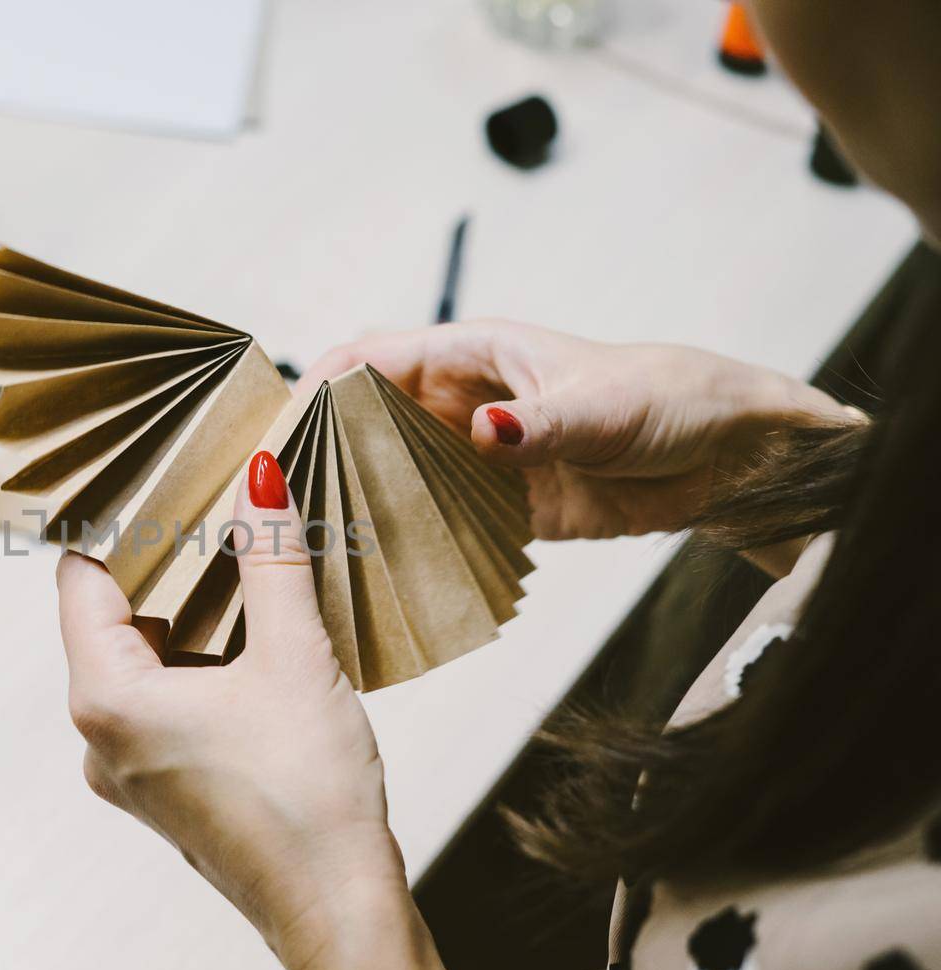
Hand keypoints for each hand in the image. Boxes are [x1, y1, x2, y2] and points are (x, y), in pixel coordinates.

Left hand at [57, 452, 462, 969]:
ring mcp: (130, 768)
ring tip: (240, 557)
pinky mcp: (167, 789)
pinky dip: (200, 661)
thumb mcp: (293, 658)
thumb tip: (259, 477)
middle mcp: (100, 736)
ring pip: (143, 661)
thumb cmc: (308, 795)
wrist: (338, 913)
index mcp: (105, 699)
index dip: (118, 523)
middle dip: (163, 561)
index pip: (82, 580)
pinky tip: (253, 634)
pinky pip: (166, 702)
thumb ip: (271, 560)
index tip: (160, 476)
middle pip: (111, 619)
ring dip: (188, 612)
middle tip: (211, 501)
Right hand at [302, 320, 851, 538]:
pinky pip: (438, 523)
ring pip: (395, 475)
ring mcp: (477, 459)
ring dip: (361, 504)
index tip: (279, 429)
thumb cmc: (669, 398)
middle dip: (323, 453)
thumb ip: (541, 424)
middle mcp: (462, 404)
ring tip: (315, 546)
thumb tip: (486, 435)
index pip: (370, 358)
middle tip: (280, 502)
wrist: (730, 458)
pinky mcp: (500, 508)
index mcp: (474, 356)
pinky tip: (379, 573)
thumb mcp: (603, 406)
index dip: (317, 386)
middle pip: (368, 421)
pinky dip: (409, 543)